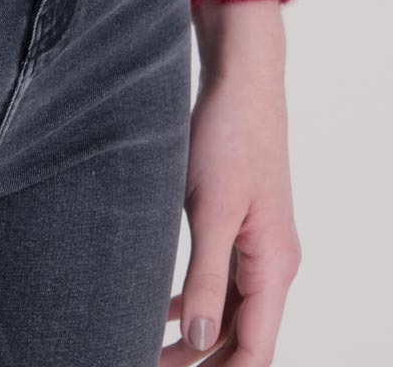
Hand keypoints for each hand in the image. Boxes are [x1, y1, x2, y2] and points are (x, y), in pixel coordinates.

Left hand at [160, 0, 301, 365]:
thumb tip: (199, 341)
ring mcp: (255, 244)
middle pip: (241, 335)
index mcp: (272, 265)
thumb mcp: (211, 209)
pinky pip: (219, 279)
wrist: (241, 84)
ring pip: (228, 309)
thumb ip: (205, 275)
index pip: (255, 348)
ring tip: (149, 353)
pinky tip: (163, 311)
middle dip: (202, 362)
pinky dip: (194, 301)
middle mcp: (271, 263)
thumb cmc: (229, 138)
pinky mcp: (236, 223)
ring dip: (196, 335)